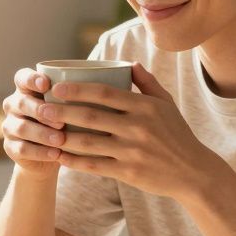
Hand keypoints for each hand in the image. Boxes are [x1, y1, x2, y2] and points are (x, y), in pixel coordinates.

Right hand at [0, 67, 66, 176]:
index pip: (22, 78)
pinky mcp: (10, 147)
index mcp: (25, 89)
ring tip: (61, 139)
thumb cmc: (64, 122)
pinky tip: (56, 154)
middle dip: (41, 111)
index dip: (32, 79)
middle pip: (22, 103)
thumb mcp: (68, 108)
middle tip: (61, 121)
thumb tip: (97, 91)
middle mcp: (13, 105)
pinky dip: (41, 152)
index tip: (46, 84)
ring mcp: (9, 126)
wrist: (52, 154)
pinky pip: (22, 149)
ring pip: (22, 127)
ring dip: (43, 134)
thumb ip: (73, 98)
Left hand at [39, 63, 224, 199]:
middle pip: (91, 116)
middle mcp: (138, 128)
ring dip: (63, 137)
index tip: (57, 88)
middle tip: (42, 108)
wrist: (193, 172)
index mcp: (145, 107)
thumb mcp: (166, 104)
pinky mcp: (128, 172)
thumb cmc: (177, 134)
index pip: (105, 93)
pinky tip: (58, 157)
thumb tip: (128, 63)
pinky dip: (74, 161)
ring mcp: (132, 151)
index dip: (78, 89)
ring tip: (44, 131)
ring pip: (89, 143)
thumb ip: (147, 83)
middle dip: (62, 112)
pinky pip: (94, 166)